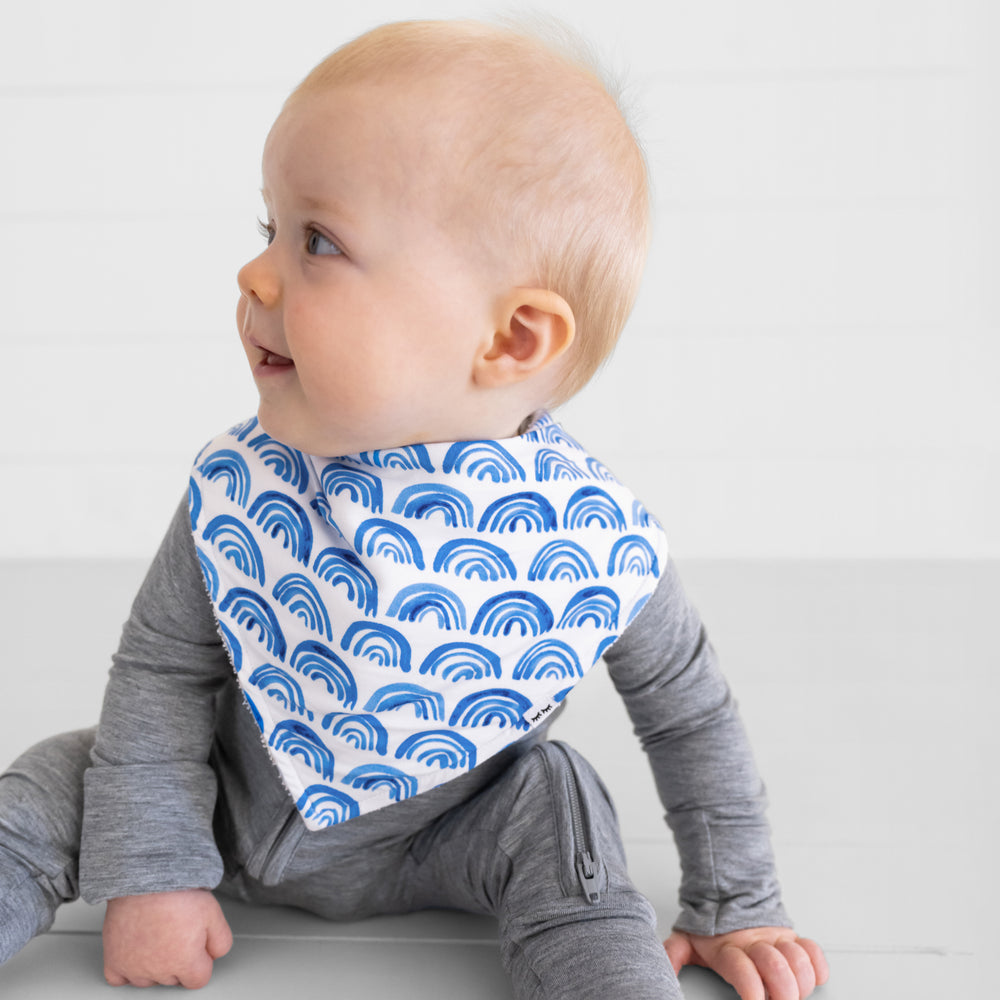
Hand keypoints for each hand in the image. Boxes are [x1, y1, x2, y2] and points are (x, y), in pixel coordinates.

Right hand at [102, 888, 233, 988]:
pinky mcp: (113, 960)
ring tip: (157, 934)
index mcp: (185, 962)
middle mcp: (158, 971)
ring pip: (148, 979)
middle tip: (177, 931)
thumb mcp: (214, 914)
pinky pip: (118, 978)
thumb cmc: (177, 893)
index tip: (198, 946)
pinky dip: (126, 969)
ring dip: (154, 964)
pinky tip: (136, 951)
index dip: (201, 960)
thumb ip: (221, 941)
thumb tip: (215, 954)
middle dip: (179, 960)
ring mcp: (133, 968)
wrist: (146, 879)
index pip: (198, 979)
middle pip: (173, 979)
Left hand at [664, 926, 827, 999]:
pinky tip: (810, 978)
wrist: (729, 891)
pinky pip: (814, 951)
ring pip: (798, 961)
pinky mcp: (793, 938)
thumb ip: (673, 954)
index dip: (752, 991)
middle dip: (783, 994)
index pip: (744, 971)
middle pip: (777, 969)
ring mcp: (776, 939)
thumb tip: (660, 970)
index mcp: (728, 949)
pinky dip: (817, 967)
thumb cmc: (711, 926)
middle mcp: (755, 944)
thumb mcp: (687, 940)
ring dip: (800, 982)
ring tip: (793, 994)